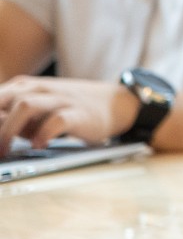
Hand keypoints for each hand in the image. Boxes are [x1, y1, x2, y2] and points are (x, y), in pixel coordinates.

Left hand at [0, 76, 136, 148]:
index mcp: (25, 86)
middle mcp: (41, 89)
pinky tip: (37, 146)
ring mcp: (60, 99)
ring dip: (9, 130)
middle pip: (4, 99)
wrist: (115, 104)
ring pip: (25, 106)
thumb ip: (12, 116)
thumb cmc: (69, 108)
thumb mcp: (37, 109)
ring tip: (5, 151)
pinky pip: (56, 121)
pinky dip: (43, 134)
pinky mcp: (79, 113)